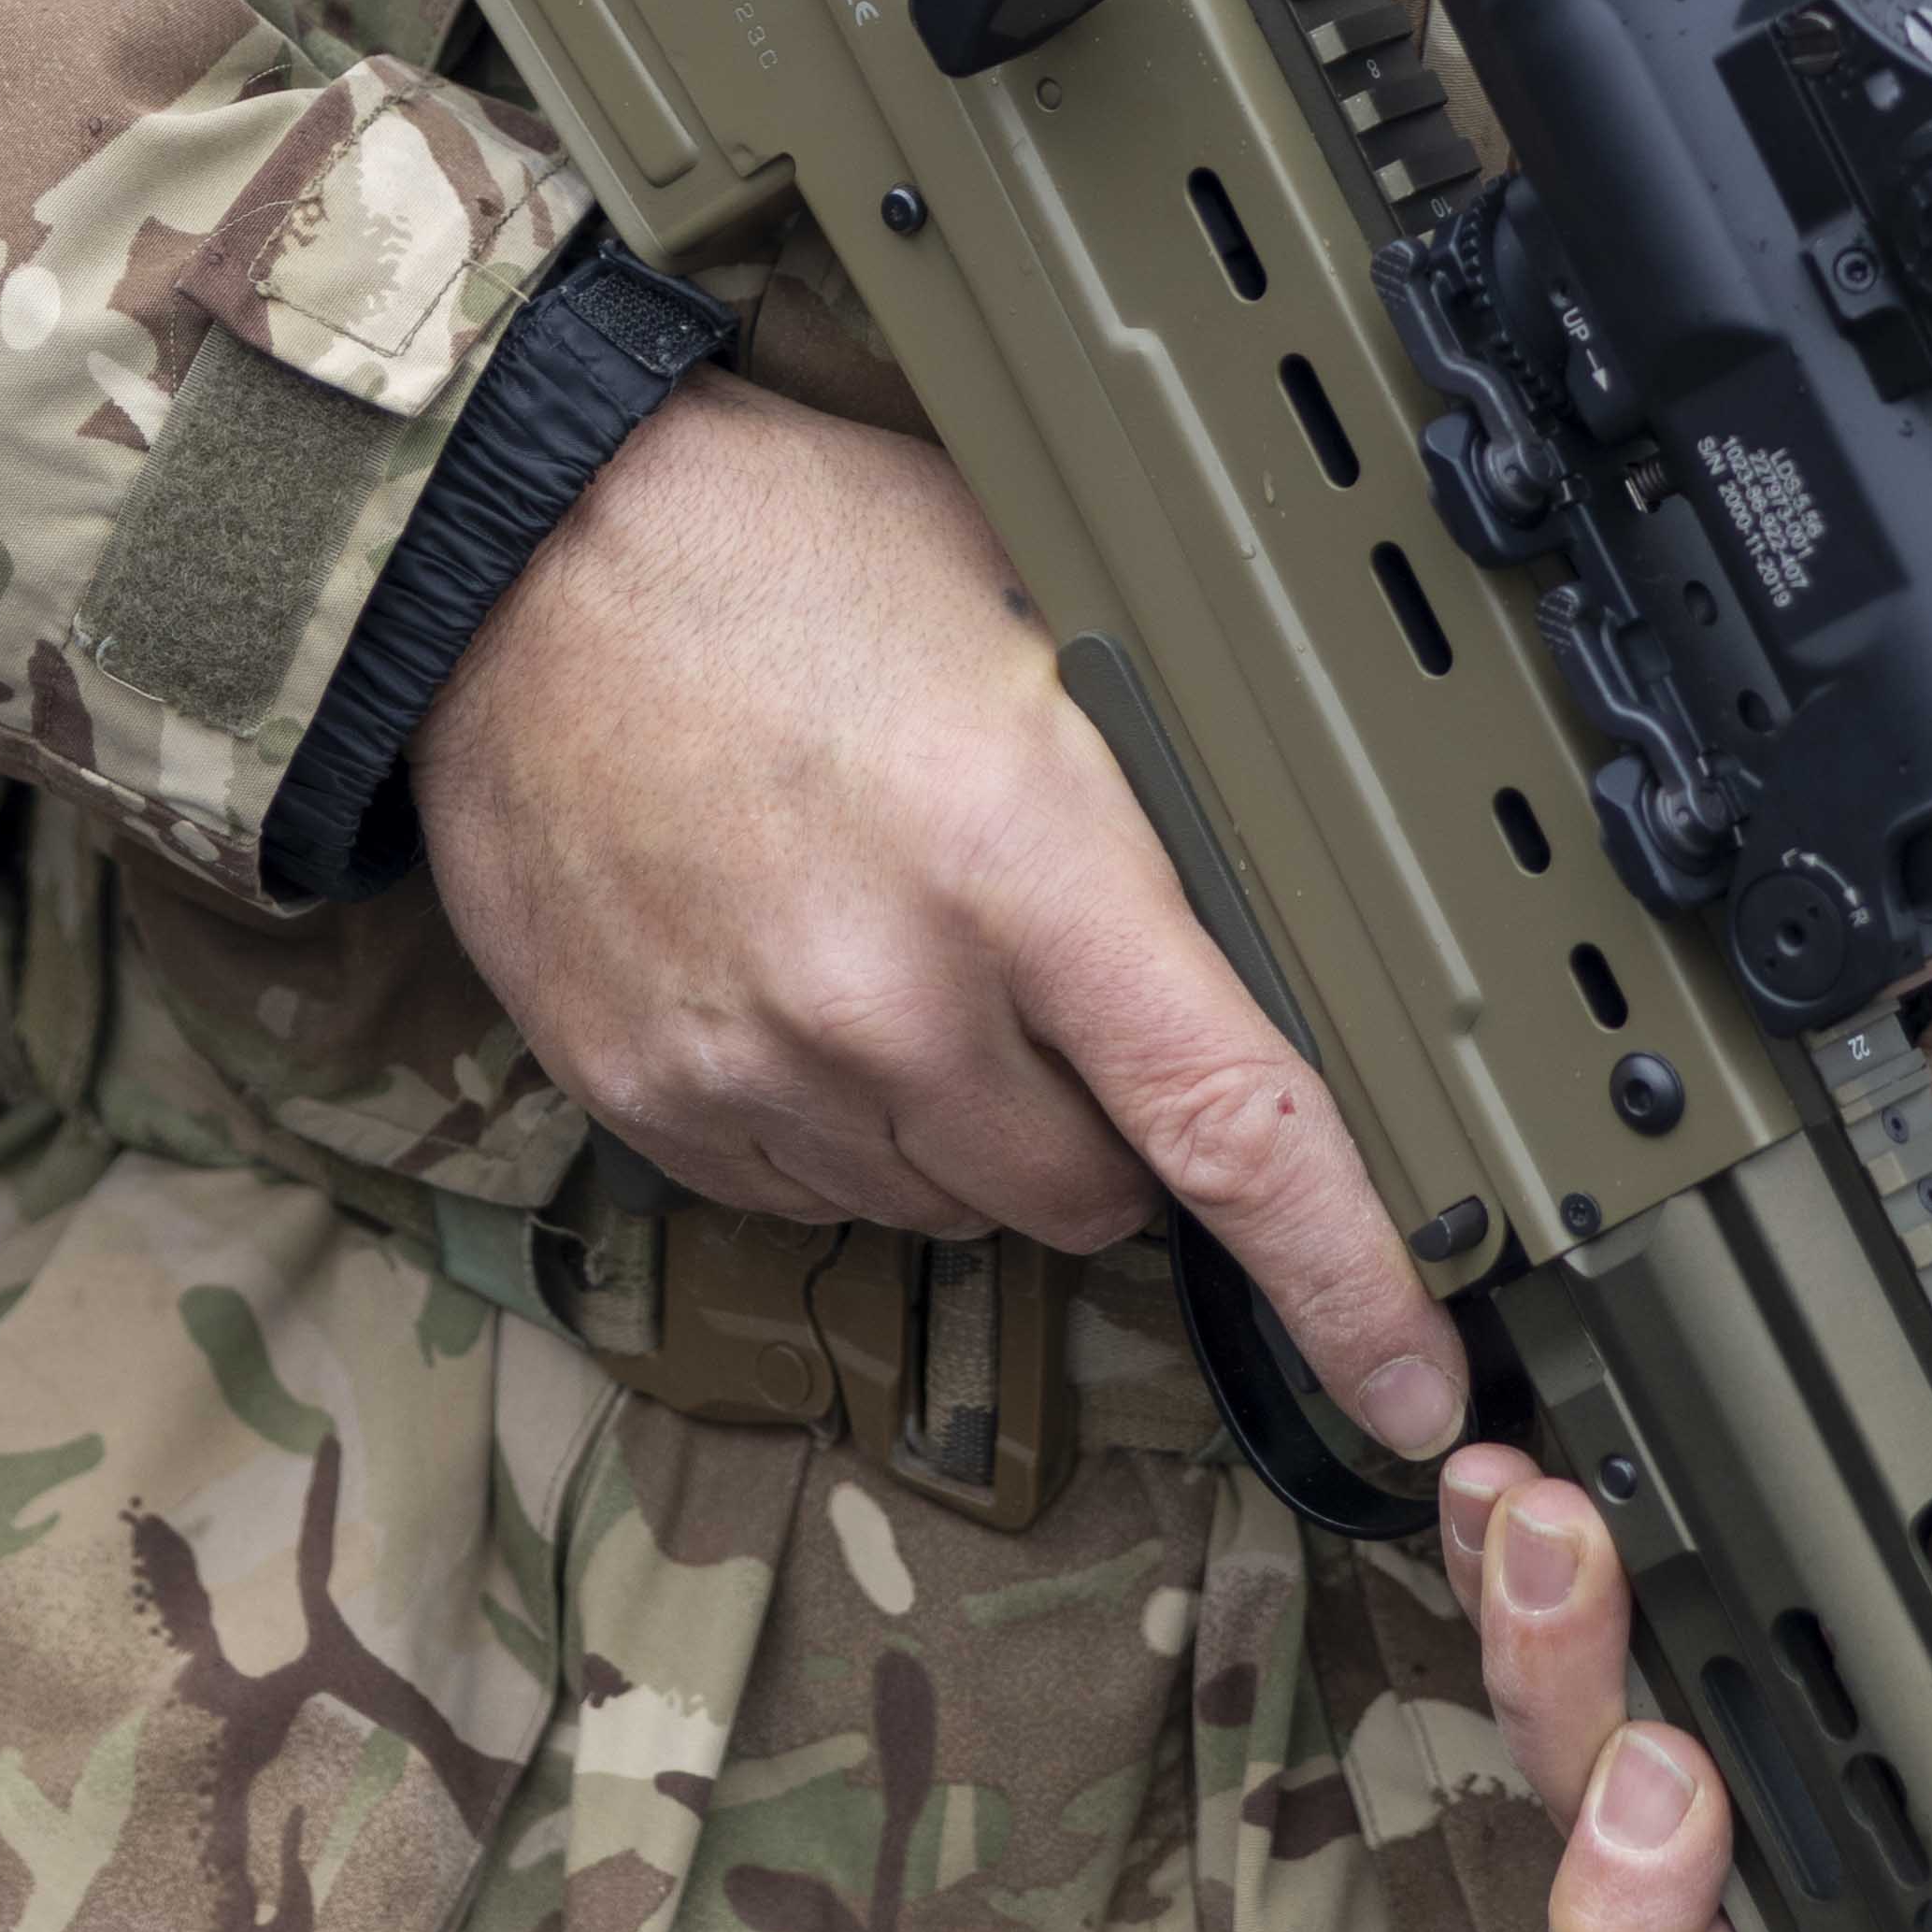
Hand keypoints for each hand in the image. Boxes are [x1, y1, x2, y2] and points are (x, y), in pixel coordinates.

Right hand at [409, 367, 1465, 1466]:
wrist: (518, 563)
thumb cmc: (786, 551)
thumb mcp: (1029, 607)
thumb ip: (1149, 789)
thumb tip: (1277, 918)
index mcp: (1020, 859)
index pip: (1229, 1121)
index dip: (1345, 1273)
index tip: (1413, 1380)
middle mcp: (892, 1000)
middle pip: (1090, 1195)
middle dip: (1109, 1123)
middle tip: (1054, 974)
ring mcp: (760, 1069)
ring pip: (952, 1205)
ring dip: (968, 1120)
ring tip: (899, 936)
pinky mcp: (655, 1108)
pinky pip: (814, 1193)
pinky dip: (843, 1121)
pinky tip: (804, 974)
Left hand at [1441, 964, 1931, 1931]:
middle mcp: (1869, 1796)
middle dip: (1651, 1906)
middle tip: (1660, 1762)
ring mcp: (1750, 1689)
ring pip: (1607, 1816)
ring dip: (1554, 1707)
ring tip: (1556, 1550)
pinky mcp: (1664, 1564)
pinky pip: (1551, 1642)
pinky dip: (1511, 1585)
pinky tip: (1502, 1489)